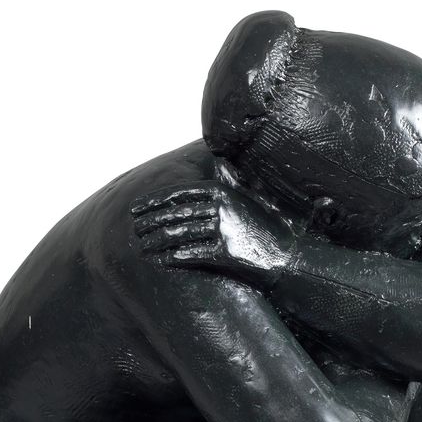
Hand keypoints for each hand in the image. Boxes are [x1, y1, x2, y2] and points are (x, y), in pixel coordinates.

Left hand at [131, 181, 297, 286]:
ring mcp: (222, 229)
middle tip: (133, 229)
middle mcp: (219, 207)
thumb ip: (230, 180)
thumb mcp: (248, 197)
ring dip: (156, 241)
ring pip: (179, 234)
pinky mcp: (225, 252)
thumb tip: (218, 160)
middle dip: (150, 222)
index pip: (177, 193)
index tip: (135, 208)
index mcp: (220, 191)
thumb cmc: (265, 227)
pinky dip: (174, 257)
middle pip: (174, 214)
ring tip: (143, 247)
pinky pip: (192, 254)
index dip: (153, 201)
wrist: (287, 255)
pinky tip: (161, 260)